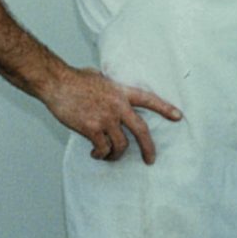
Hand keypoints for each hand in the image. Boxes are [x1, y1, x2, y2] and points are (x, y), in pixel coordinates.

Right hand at [39, 66, 181, 163]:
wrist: (57, 82)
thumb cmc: (76, 79)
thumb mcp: (102, 78)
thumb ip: (112, 88)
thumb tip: (113, 91)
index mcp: (122, 92)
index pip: (149, 100)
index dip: (165, 108)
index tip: (178, 116)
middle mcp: (118, 106)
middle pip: (141, 130)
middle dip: (149, 147)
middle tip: (151, 159)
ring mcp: (106, 118)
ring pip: (121, 145)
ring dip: (116, 155)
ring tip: (110, 156)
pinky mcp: (91, 128)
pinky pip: (103, 149)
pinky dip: (100, 155)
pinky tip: (95, 154)